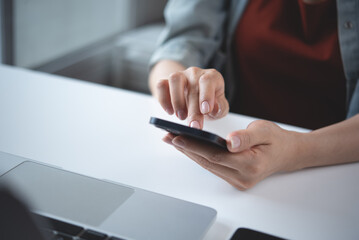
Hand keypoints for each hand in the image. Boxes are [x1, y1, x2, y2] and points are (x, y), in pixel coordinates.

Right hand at [155, 67, 228, 128]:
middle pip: (193, 86)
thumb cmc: (209, 102)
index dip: (206, 95)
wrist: (195, 97)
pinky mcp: (167, 82)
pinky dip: (163, 99)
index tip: (206, 110)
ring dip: (177, 100)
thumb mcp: (219, 107)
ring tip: (181, 117)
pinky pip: (161, 85)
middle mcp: (196, 73)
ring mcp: (180, 75)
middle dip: (193, 109)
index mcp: (212, 77)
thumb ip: (220, 108)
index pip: (208, 81)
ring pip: (175, 79)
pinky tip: (170, 111)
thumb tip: (214, 109)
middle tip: (194, 126)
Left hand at [163, 120, 303, 189]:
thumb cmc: (276, 140)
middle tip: (168, 136)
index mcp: (251, 164)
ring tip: (173, 139)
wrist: (287, 154)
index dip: (195, 146)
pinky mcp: (234, 179)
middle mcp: (243, 177)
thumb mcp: (264, 130)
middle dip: (186, 148)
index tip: (177, 137)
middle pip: (208, 162)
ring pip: (208, 165)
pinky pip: (212, 166)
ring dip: (190, 153)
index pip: (216, 155)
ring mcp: (238, 181)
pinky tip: (188, 147)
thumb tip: (230, 141)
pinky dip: (199, 156)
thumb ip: (247, 136)